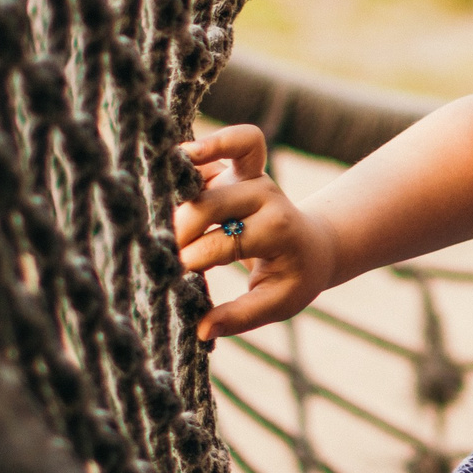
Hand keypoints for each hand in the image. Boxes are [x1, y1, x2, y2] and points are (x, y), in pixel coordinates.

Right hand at [172, 125, 335, 341]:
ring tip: (157, 185)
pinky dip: (202, 145)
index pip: (228, 241)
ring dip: (187, 174)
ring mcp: (253, 176)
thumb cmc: (294, 278)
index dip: (197, 258)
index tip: (177, 275)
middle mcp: (265, 196)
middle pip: (214, 203)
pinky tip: (175, 155)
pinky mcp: (239, 167)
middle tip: (164, 249)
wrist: (315, 246)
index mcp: (276, 230)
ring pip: (223, 158)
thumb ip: (242, 316)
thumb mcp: (278, 304)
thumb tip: (202, 331)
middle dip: (184, 226)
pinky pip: (227, 142)